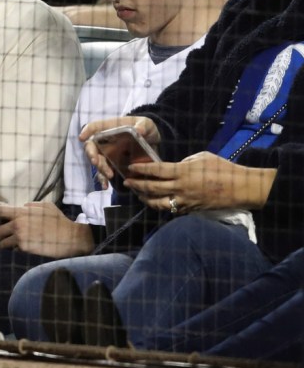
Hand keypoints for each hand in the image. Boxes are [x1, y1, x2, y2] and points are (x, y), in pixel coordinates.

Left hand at [0, 202, 93, 257]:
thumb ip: (32, 205)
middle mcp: (18, 223)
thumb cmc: (59, 222)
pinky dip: (8, 254)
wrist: (70, 238)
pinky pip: (11, 252)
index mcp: (22, 211)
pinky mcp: (24, 249)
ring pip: (1, 243)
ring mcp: (20, 237)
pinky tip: (6, 256)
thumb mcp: (46, 207)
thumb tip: (23, 206)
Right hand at [79, 116, 159, 182]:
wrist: (151, 142)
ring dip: (100, 168)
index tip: (82, 138)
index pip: (95, 127)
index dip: (87, 131)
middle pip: (91, 146)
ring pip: (97, 161)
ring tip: (109, 175)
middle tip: (96, 162)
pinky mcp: (112, 165)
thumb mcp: (147, 124)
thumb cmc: (145, 128)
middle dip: (91, 154)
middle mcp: (105, 141)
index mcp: (111, 128)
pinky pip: (103, 172)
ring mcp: (107, 153)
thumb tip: (139, 130)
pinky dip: (103, 179)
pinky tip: (106, 186)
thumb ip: (143, 125)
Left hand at [125, 151, 276, 212]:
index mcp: (183, 171)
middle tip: (127, 183)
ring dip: (145, 199)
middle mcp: (181, 187)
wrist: (241, 188)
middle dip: (137, 185)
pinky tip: (155, 201)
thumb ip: (184, 162)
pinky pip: (170, 209)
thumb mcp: (201, 157)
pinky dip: (160, 206)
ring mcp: (185, 201)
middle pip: (152, 188)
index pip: (156, 170)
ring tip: (138, 194)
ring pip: (158, 203)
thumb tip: (172, 167)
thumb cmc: (222, 168)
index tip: (131, 168)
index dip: (141, 169)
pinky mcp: (190, 210)